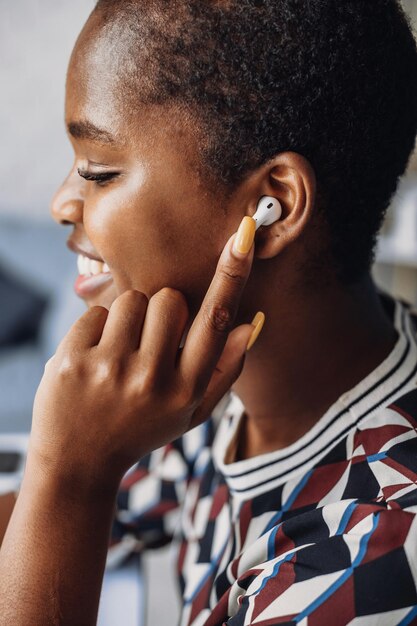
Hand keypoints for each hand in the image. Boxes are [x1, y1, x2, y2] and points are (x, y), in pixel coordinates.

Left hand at [29, 219, 261, 490]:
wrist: (77, 462)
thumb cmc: (142, 428)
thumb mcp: (191, 412)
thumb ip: (225, 370)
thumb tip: (251, 323)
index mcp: (186, 391)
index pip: (215, 321)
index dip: (232, 275)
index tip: (243, 233)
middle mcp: (152, 380)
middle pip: (169, 299)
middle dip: (160, 312)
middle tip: (147, 344)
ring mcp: (109, 371)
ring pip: (131, 299)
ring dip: (128, 319)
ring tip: (119, 354)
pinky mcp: (73, 361)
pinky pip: (95, 312)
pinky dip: (96, 330)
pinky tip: (93, 361)